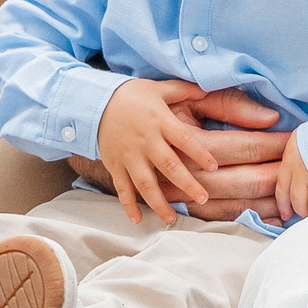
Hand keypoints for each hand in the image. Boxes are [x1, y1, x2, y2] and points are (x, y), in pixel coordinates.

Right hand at [98, 78, 224, 223]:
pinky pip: (121, 188)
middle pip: (169, 166)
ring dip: (159, 203)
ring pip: (145, 183)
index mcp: (160, 121)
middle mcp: (145, 141)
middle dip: (187, 184)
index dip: (199, 153)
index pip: (183, 139)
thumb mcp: (158, 88)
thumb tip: (206, 88)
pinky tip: (137, 220)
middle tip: (203, 198)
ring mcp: (129, 155)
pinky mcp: (114, 165)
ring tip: (171, 219)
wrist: (94, 102)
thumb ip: (184, 90)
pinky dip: (128, 205)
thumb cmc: (131, 95)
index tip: (213, 167)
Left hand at [274, 132, 307, 223]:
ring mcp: (305, 176)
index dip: (282, 197)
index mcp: (292, 148)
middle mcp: (293, 164)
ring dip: (306, 212)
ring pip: (300, 204)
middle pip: (288, 194)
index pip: (281, 179)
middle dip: (292, 208)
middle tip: (294, 217)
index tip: (284, 208)